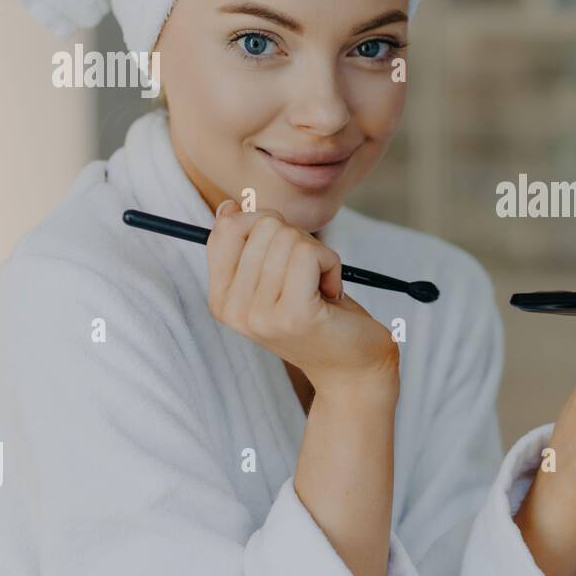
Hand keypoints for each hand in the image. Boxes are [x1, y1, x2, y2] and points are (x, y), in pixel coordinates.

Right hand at [206, 200, 398, 389]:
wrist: (353, 368)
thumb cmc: (319, 317)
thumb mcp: (275, 280)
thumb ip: (249, 247)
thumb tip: (229, 207)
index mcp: (222, 300)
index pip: (228, 229)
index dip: (267, 225)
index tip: (287, 254)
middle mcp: (234, 310)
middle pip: (264, 226)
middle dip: (299, 240)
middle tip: (310, 278)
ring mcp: (261, 315)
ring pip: (289, 237)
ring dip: (319, 255)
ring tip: (321, 289)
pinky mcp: (294, 315)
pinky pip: (309, 253)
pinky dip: (331, 263)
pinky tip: (332, 292)